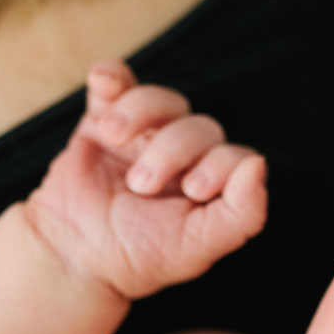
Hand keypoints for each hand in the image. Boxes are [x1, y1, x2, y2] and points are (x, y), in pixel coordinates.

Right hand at [26, 61, 267, 299]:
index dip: (220, 164)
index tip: (193, 190)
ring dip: (141, 111)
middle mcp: (183, 157)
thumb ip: (242, 214)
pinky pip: (115, 83)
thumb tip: (260, 164)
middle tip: (140, 185)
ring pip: (160, 100)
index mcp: (210, 186)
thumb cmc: (138, 258)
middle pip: (198, 126)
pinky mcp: (104, 122)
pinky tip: (103, 80)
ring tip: (114, 135)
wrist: (73, 256)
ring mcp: (143, 137)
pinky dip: (111, 75)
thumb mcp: (196, 248)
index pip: (235, 155)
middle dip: (171, 149)